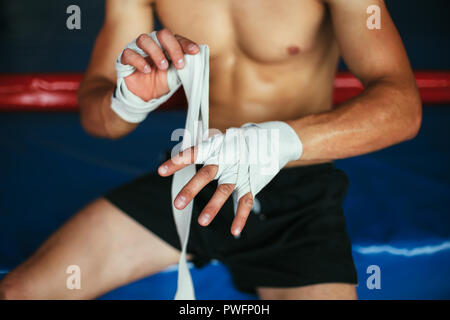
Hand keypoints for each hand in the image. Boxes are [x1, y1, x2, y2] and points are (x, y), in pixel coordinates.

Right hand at [120, 29, 199, 100]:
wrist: (142, 96)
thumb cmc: (160, 83)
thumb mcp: (174, 77)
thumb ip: (182, 68)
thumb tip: (195, 62)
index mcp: (166, 46)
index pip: (177, 39)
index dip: (186, 44)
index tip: (195, 52)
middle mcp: (152, 43)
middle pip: (162, 34)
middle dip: (173, 48)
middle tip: (179, 64)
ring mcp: (137, 49)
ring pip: (144, 39)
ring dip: (156, 52)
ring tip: (163, 67)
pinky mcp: (125, 59)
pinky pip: (129, 53)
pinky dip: (139, 61)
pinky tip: (146, 70)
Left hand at [158, 122, 302, 236]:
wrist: (274, 139)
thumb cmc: (240, 140)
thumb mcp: (222, 138)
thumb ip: (204, 148)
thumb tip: (180, 155)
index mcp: (217, 146)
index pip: (194, 152)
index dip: (178, 161)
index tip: (161, 171)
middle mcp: (228, 158)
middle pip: (208, 174)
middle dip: (192, 189)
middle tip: (177, 204)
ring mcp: (241, 171)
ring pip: (226, 189)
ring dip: (214, 206)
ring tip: (202, 222)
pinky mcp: (253, 182)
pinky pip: (246, 201)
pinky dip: (241, 217)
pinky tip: (234, 231)